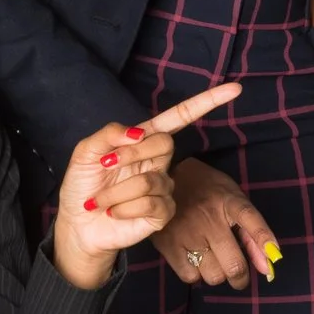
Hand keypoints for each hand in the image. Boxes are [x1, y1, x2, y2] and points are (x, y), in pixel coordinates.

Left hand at [50, 83, 240, 289]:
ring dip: (116, 191)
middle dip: (131, 153)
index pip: (180, 118)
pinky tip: (114, 212)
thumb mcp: (86, 152)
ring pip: (149, 179)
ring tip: (100, 201)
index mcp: (143, 141)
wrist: (79, 224)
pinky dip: (124, 208)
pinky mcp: (163, 213)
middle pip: (164, 143)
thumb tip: (138, 133)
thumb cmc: (84, 186)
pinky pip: (151, 204)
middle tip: (105, 167)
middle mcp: (157, 162)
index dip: (207, 102)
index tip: (235, 89)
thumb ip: (109, 134)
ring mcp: (163, 187)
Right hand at [155, 156, 280, 288]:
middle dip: (240, 277)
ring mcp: (187, 232)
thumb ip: (252, 233)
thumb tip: (267, 268)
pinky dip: (196, 274)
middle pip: (234, 265)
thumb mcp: (233, 200)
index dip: (263, 240)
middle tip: (237, 274)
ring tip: (211, 259)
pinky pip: (190, 276)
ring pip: (213, 275)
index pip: (250, 219)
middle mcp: (210, 218)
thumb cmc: (207, 192)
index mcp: (229, 202)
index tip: (270, 265)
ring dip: (217, 274)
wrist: (163, 179)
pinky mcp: (168, 244)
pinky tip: (194, 260)